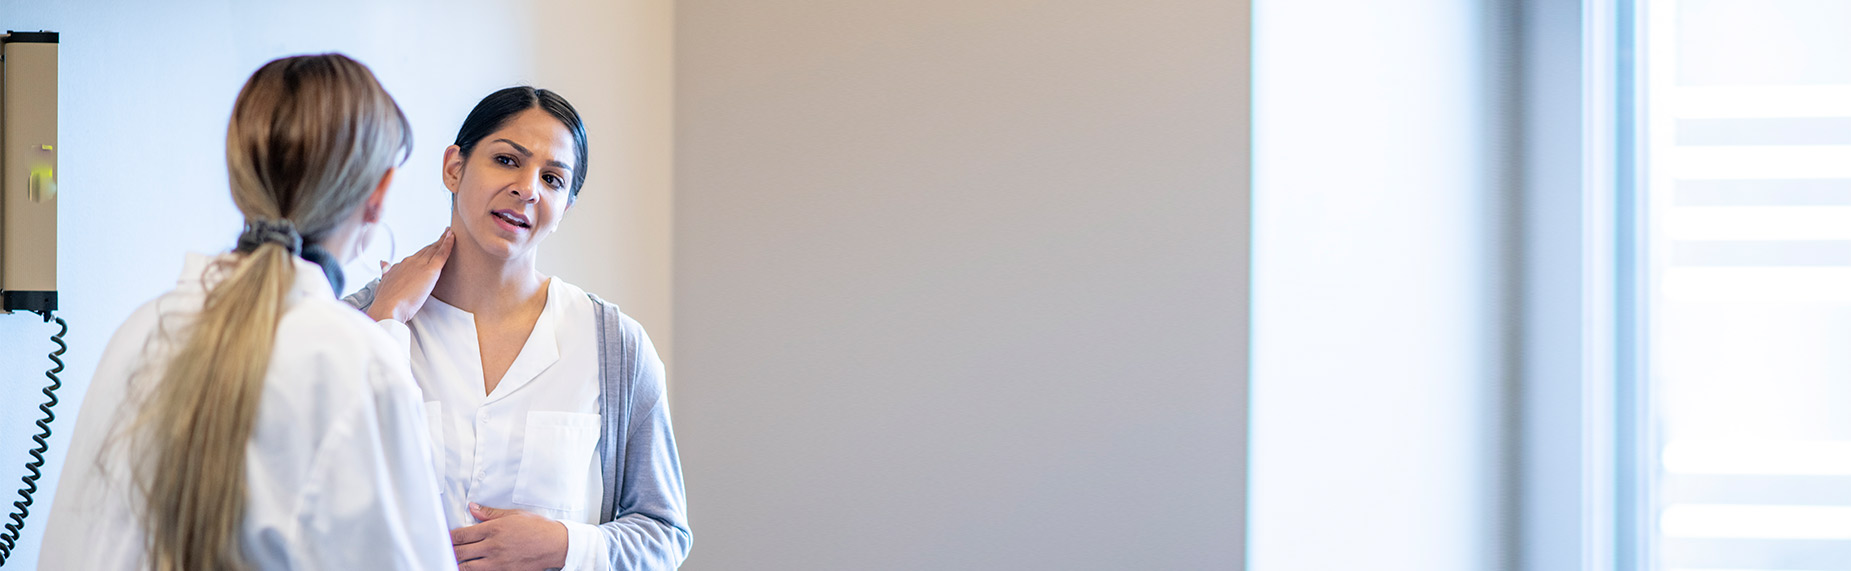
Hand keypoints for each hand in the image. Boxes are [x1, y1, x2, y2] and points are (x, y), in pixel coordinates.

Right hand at [366, 227, 453, 322]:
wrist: (388, 307)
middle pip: (427, 250)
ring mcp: (420, 265)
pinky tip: (453, 236)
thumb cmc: (385, 300)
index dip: (426, 250)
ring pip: (434, 249)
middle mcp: (410, 261)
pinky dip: (448, 244)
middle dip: (436, 242)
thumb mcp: (383, 282)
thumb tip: (383, 262)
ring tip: (450, 232)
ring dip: (443, 239)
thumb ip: (385, 272)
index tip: (432, 245)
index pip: (417, 256)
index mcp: (400, 265)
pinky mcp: (430, 270)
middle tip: (446, 233)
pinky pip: (442, 254)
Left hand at [451, 503, 567, 570]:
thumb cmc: (537, 528)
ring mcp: (497, 562)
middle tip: (444, 550)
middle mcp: (493, 546)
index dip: (449, 537)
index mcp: (494, 529)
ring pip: (466, 567)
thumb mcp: (514, 514)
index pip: (462, 535)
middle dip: (450, 551)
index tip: (445, 538)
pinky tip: (469, 568)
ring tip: (453, 560)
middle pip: (460, 551)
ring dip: (457, 564)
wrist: (555, 544)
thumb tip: (472, 508)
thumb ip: (490, 513)